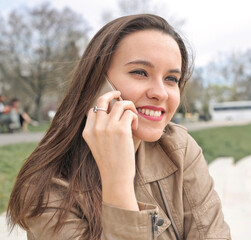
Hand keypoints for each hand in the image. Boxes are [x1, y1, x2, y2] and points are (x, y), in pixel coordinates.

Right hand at [82, 90, 138, 209]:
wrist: (116, 178)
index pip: (92, 110)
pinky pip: (129, 113)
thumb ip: (100, 131)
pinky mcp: (121, 129)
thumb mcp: (98, 146)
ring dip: (129, 107)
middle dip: (112, 93)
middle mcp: (96, 127)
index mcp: (87, 132)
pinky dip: (134, 117)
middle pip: (102, 100)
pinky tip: (134, 127)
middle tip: (120, 95)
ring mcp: (108, 127)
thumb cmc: (111, 164)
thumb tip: (110, 115)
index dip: (103, 107)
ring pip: (119, 104)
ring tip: (132, 117)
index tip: (111, 108)